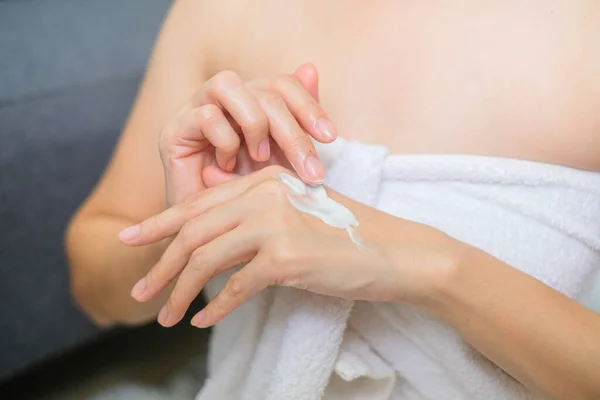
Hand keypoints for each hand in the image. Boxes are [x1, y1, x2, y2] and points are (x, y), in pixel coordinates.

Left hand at [120, 165, 458, 327]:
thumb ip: (253, 214)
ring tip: (165, 316)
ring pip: (207, 259)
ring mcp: (275, 223)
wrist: (393, 251)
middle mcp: (265, 195)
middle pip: (193, 231)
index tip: (130, 239)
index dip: (158, 222)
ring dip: (180, 292)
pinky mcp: (286, 257)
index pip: (198, 202)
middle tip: (140, 292)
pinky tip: (204, 320)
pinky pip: (236, 286)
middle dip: (160, 265)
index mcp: (264, 180)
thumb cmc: (346, 234)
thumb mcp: (296, 212)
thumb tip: (210, 230)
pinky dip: (216, 307)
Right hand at [160, 63, 336, 205]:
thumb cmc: (249, 197)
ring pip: (228, 83)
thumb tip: (310, 68)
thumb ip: (297, 121)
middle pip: (263, 88)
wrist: (213, 233)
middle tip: (309, 170)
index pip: (282, 83)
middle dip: (292, 129)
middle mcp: (223, 99)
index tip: (330, 138)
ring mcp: (195, 109)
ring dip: (254, 122)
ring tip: (261, 157)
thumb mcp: (283, 162)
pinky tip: (228, 167)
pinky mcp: (174, 130)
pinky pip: (205, 116)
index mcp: (251, 101)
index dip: (308, 105)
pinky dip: (225, 142)